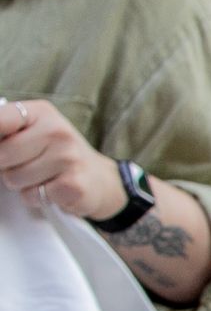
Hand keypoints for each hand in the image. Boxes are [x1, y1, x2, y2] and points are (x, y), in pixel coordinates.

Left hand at [0, 98, 122, 217]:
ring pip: (14, 179)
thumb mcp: (36, 130)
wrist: (100, 179)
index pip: (0, 119)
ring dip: (22, 185)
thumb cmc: (58, 154)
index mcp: (42, 112)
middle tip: (24, 166)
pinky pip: (33, 196)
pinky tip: (52, 191)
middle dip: (5, 166)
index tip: (3, 150)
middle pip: (2, 154)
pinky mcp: (74, 185)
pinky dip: (38, 198)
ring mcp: (68, 158)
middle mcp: (57, 131)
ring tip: (41, 179)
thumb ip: (9, 129)